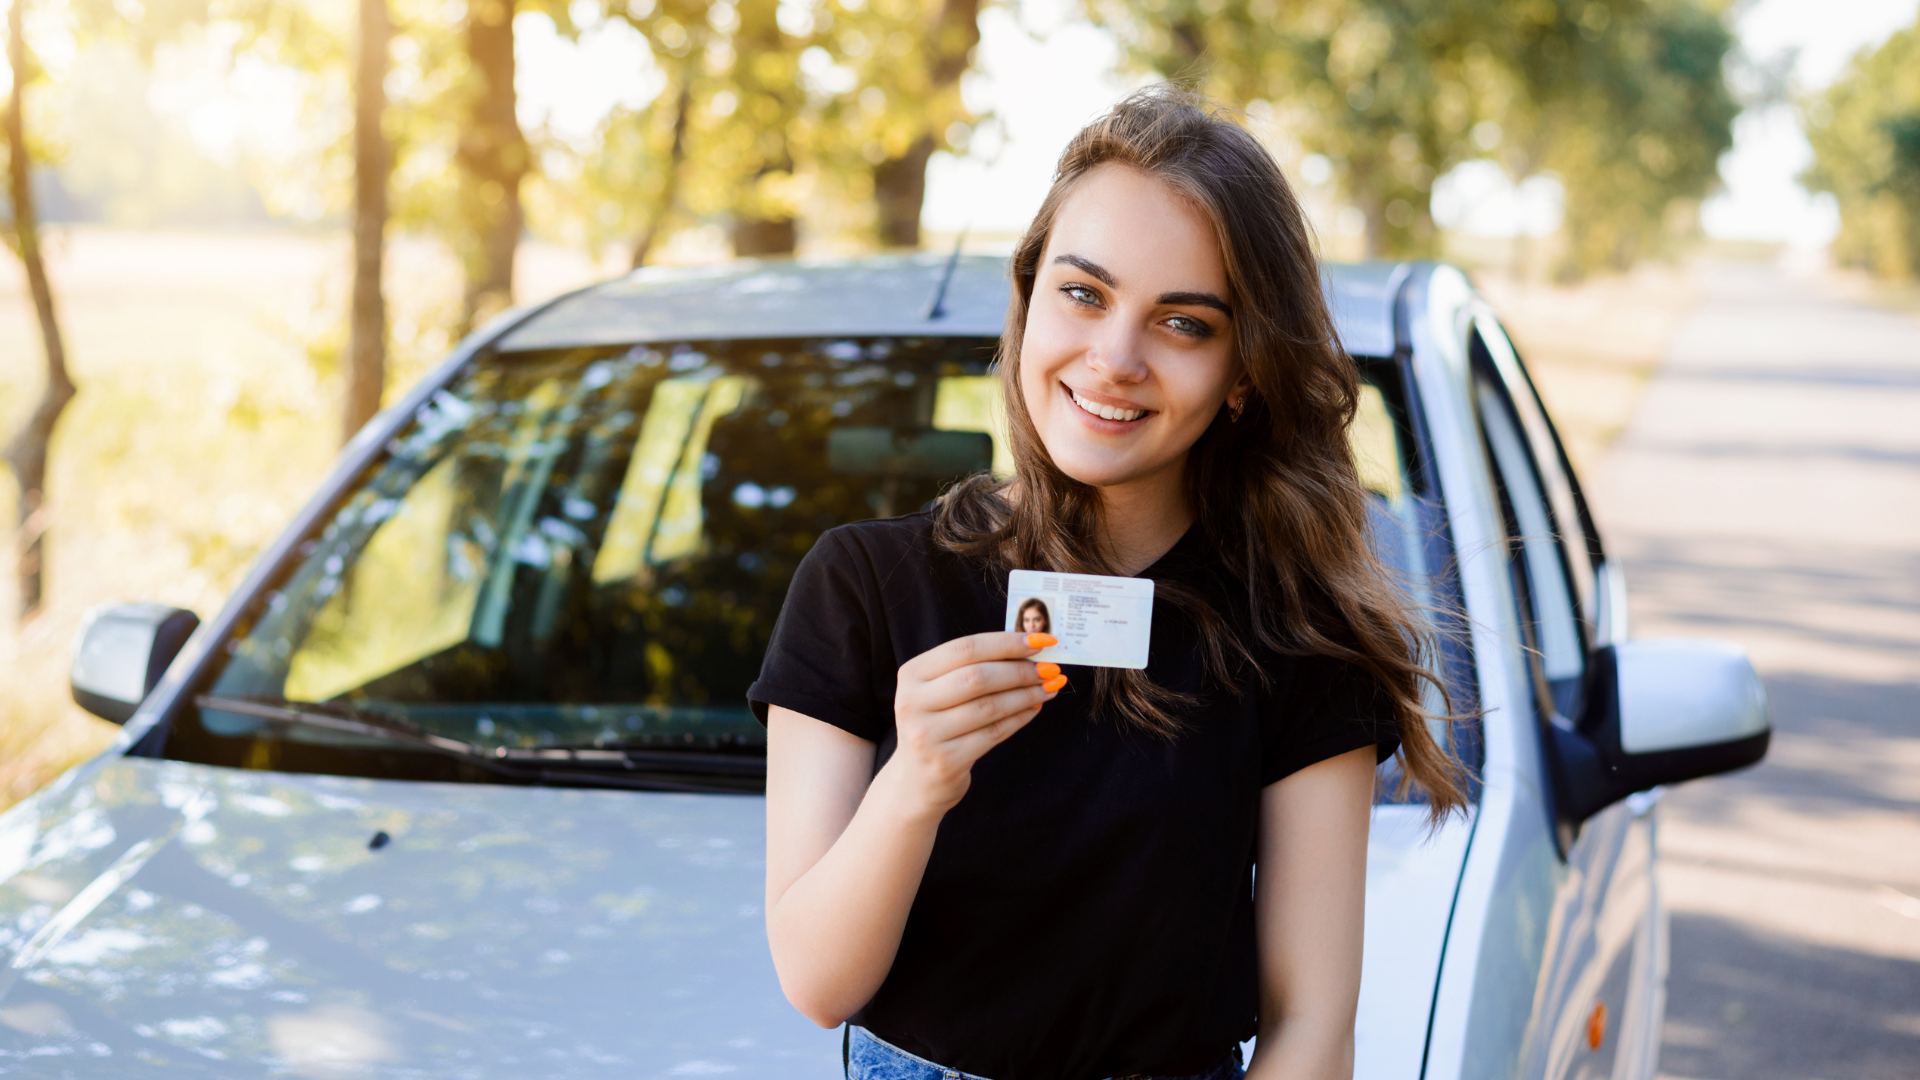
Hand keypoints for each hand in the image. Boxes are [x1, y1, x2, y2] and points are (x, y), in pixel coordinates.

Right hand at [880, 631, 1068, 815]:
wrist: (917, 779)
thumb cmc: (938, 724)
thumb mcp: (941, 690)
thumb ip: (974, 667)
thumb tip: (1030, 649)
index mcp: (912, 673)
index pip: (966, 649)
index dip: (1007, 642)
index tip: (1042, 639)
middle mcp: (912, 701)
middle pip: (978, 677)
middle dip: (1021, 670)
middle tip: (1051, 668)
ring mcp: (926, 734)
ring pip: (989, 706)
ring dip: (1026, 694)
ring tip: (1050, 686)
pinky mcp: (946, 761)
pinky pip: (994, 733)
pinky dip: (1020, 718)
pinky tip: (1035, 708)